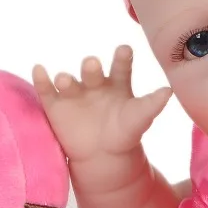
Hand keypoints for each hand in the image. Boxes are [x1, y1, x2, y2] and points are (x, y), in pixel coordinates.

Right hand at [32, 46, 171, 164]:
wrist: (104, 157)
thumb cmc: (125, 133)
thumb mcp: (139, 119)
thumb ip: (152, 105)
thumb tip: (169, 91)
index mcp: (117, 83)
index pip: (121, 67)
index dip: (122, 58)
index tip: (125, 50)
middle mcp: (95, 83)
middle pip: (92, 71)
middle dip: (91, 67)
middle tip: (92, 65)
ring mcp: (74, 92)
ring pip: (68, 81)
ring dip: (66, 79)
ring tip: (66, 80)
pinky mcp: (55, 105)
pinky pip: (47, 90)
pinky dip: (41, 80)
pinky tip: (39, 70)